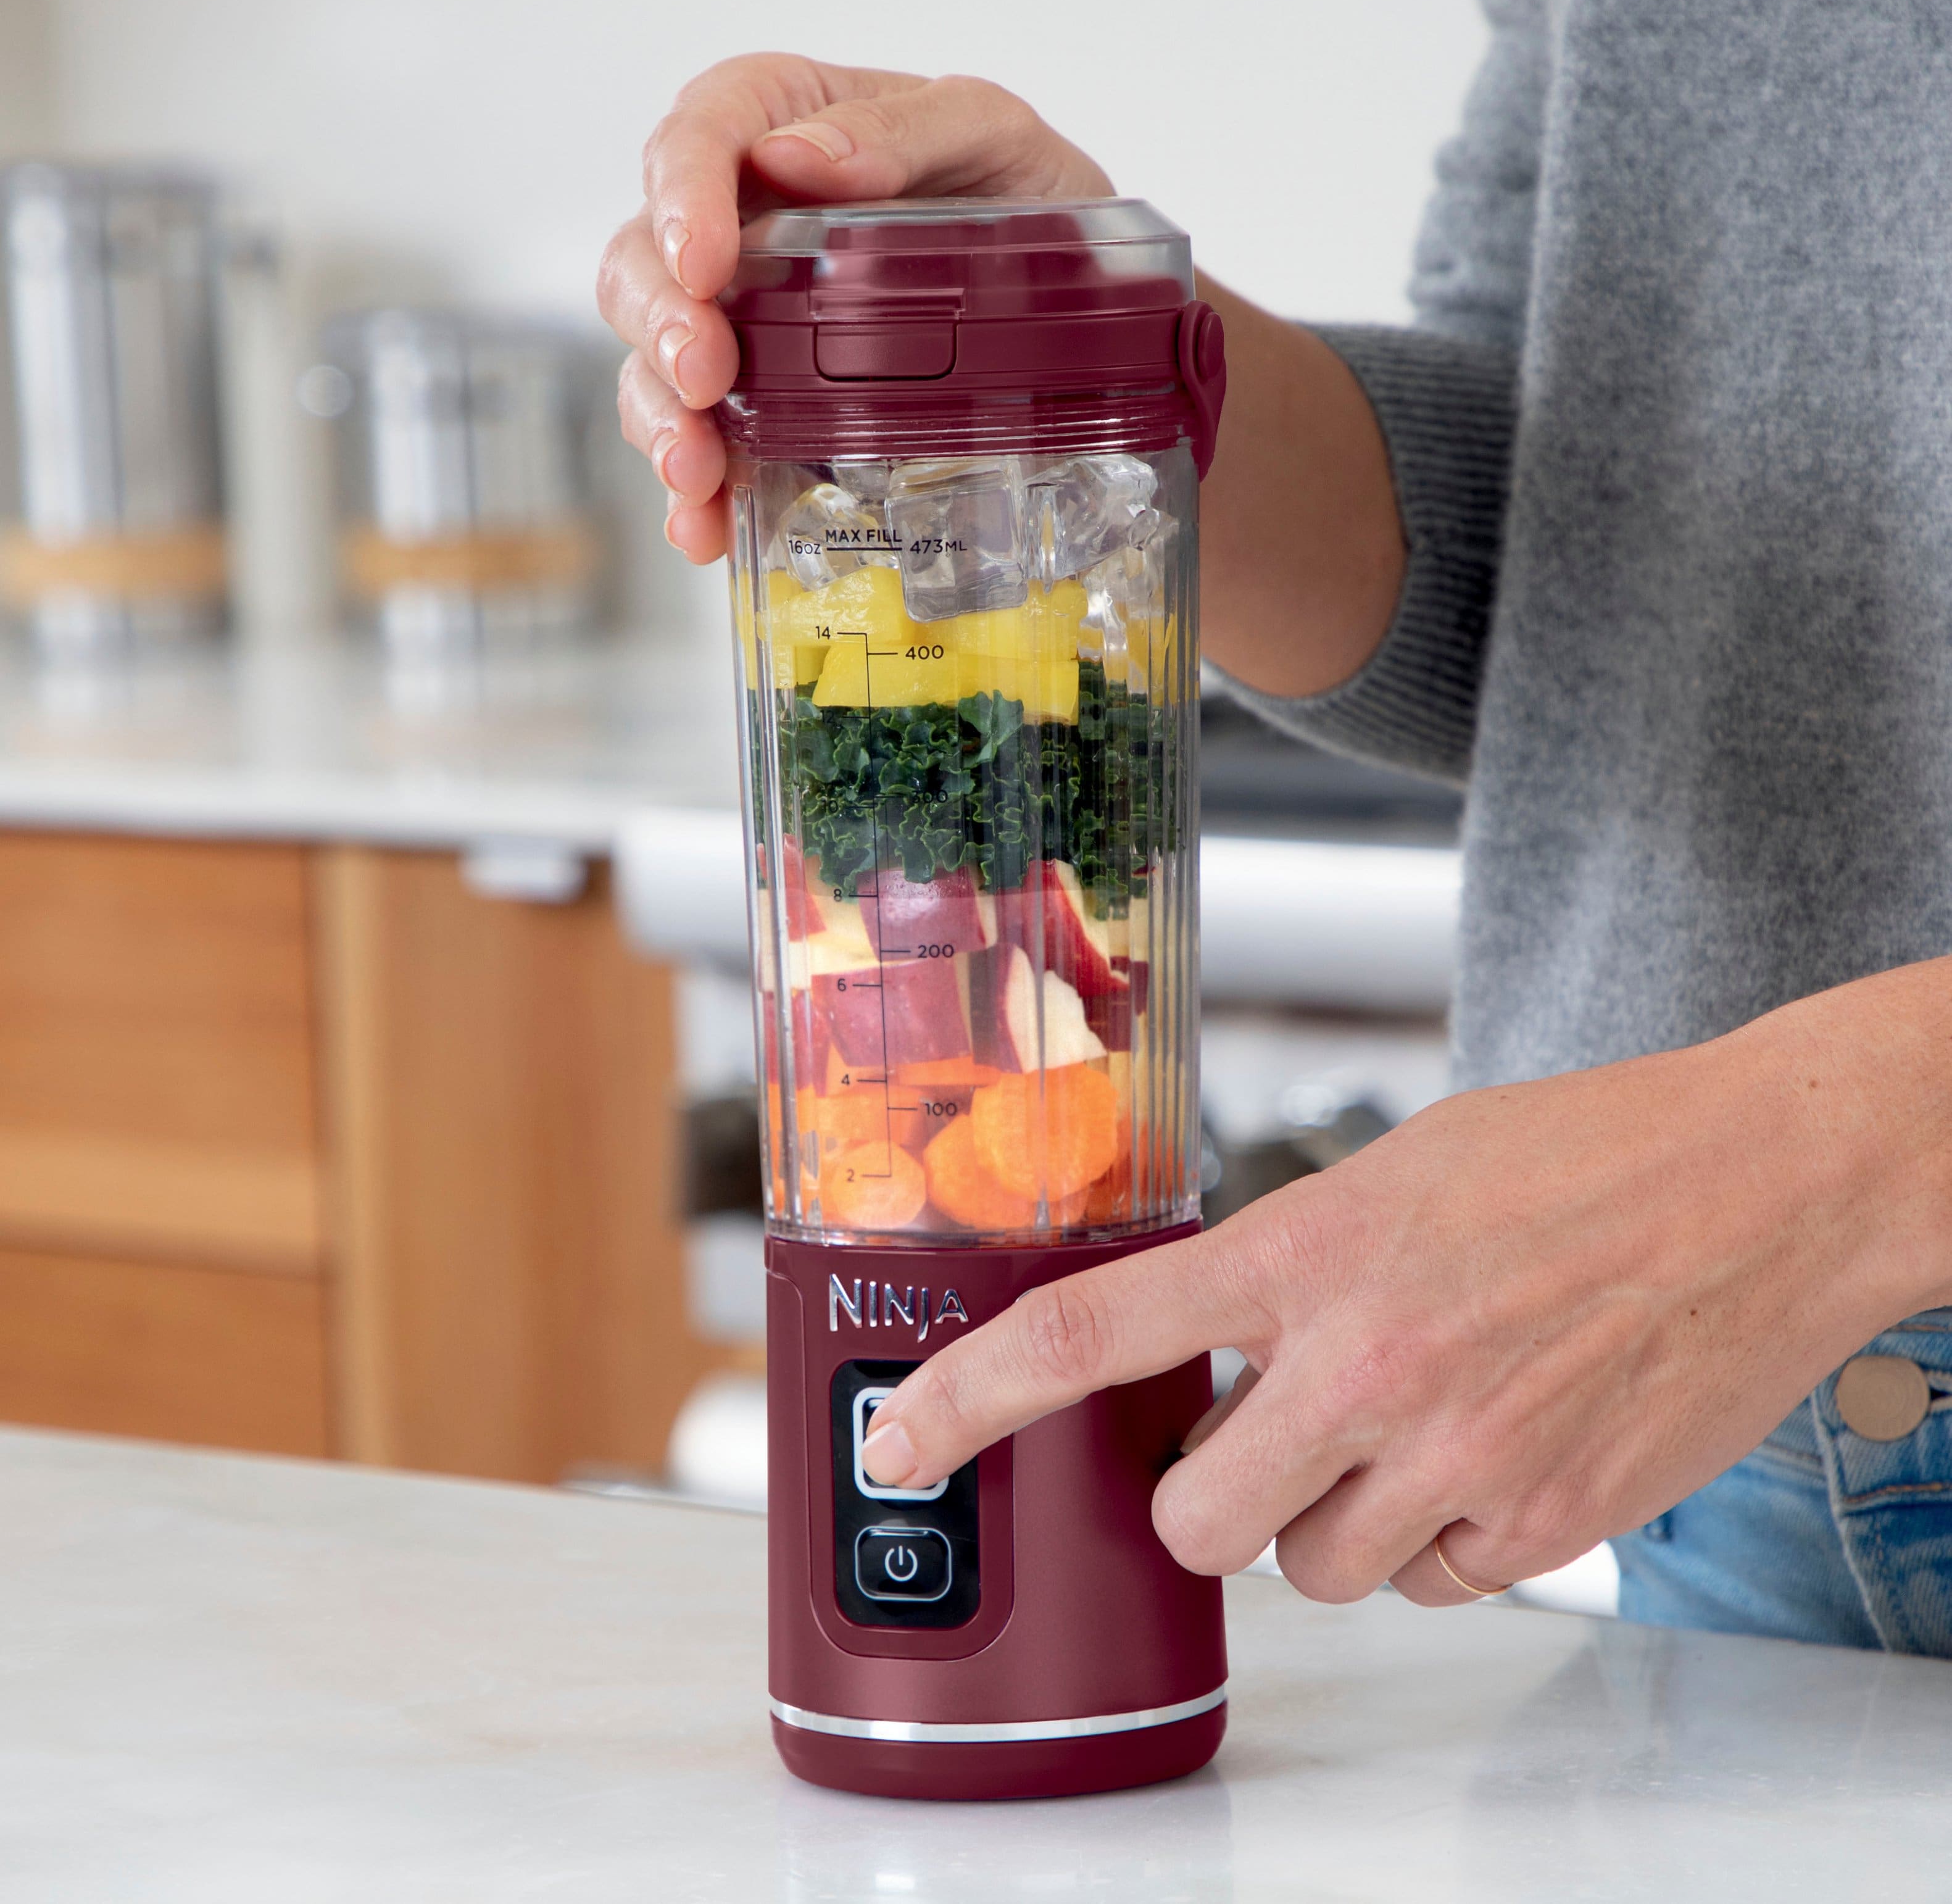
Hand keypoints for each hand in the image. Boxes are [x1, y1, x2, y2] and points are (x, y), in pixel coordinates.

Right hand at [597, 55, 1111, 564]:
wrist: (1074, 295)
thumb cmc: (1022, 192)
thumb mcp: (993, 133)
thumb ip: (908, 126)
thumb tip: (801, 159)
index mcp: (781, 125)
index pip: (696, 137)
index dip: (680, 198)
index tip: (702, 262)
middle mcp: (740, 223)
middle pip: (644, 260)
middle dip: (662, 323)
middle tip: (704, 376)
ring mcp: (743, 321)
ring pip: (653, 360)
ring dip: (661, 418)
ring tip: (697, 469)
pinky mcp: (763, 407)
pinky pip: (703, 443)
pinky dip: (697, 492)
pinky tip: (707, 525)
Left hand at [859, 963, 1951, 1603]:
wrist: (1762, 1183)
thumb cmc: (1577, 1155)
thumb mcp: (1394, 1172)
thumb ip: (1287, 1266)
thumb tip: (1206, 1353)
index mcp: (1309, 1248)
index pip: (1091, 1332)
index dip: (971, 1395)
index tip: (901, 1438)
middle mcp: (1367, 1363)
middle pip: (1197, 1525)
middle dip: (1208, 1502)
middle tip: (1257, 1440)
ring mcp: (1459, 1453)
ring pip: (1316, 1572)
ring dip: (1333, 1522)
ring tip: (1405, 1427)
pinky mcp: (1546, 1520)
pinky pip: (1436, 1586)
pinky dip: (1440, 1541)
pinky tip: (1489, 1449)